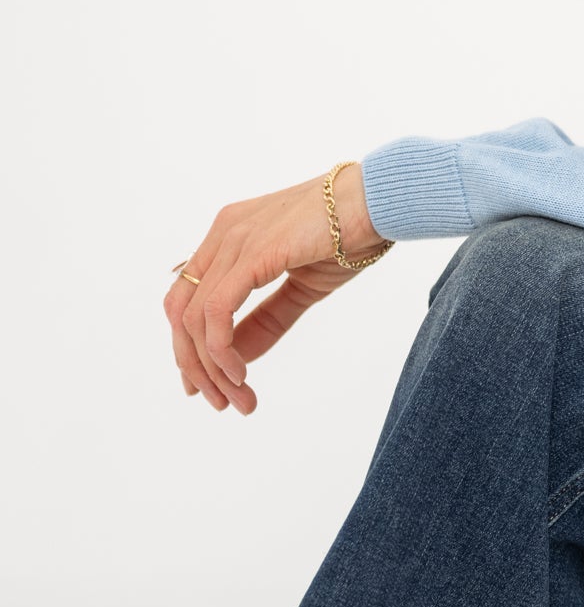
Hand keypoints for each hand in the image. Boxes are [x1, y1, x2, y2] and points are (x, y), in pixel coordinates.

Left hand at [165, 163, 387, 415]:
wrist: (381, 202)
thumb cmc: (351, 235)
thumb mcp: (302, 287)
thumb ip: (267, 319)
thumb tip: (238, 359)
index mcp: (229, 236)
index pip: (186, 298)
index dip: (188, 346)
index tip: (207, 385)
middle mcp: (222, 234)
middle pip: (180, 312)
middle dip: (196, 366)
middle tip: (222, 404)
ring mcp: (233, 240)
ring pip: (195, 319)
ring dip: (212, 368)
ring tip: (239, 398)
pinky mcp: (252, 253)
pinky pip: (217, 312)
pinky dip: (222, 349)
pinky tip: (240, 373)